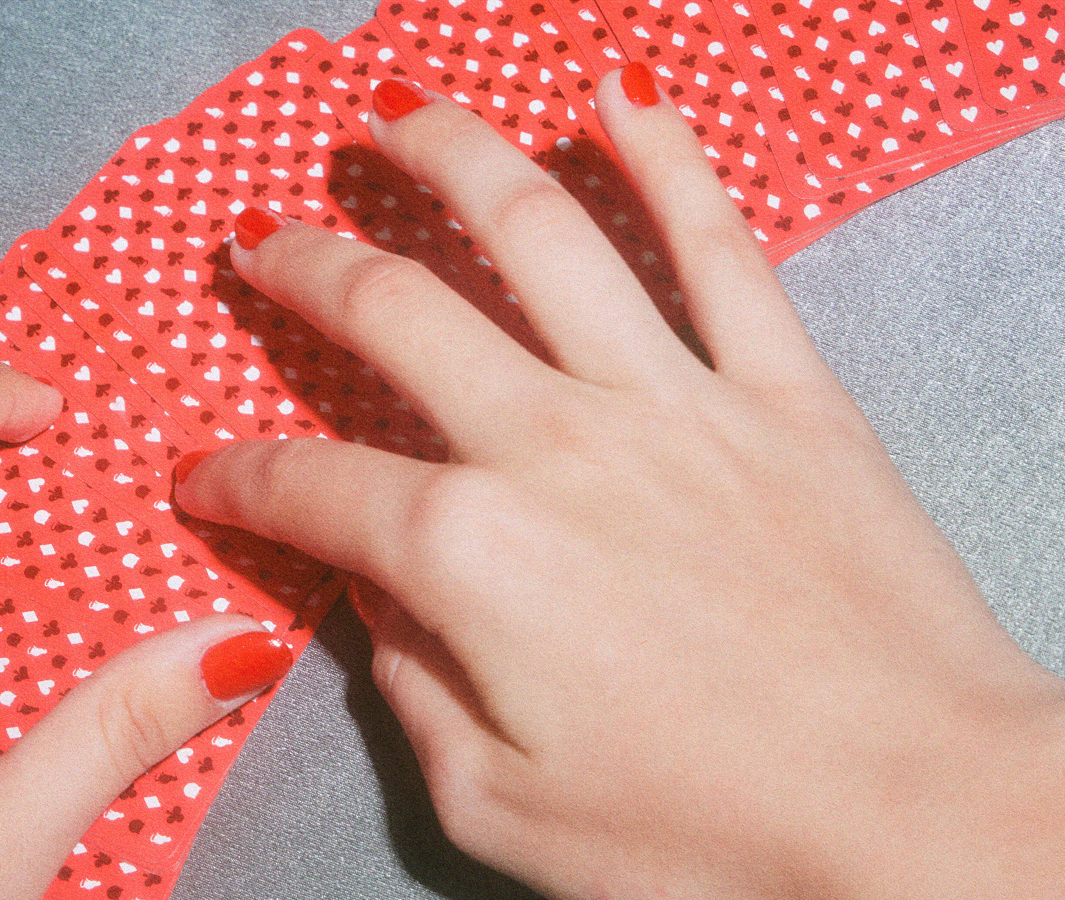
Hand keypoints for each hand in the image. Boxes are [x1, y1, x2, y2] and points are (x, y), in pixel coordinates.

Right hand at [176, 69, 1064, 898]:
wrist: (928, 824)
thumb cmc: (713, 841)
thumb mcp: (498, 807)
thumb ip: (409, 689)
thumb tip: (377, 603)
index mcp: (469, 556)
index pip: (308, 487)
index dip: (233, 479)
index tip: (201, 477)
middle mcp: (554, 447)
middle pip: (396, 312)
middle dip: (304, 268)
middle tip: (260, 244)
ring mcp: (673, 403)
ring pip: (539, 234)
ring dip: (450, 156)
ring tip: (392, 116)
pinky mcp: (783, 392)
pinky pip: (718, 248)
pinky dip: (666, 158)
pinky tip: (616, 98)